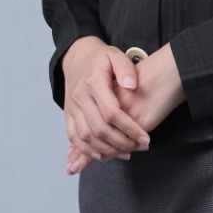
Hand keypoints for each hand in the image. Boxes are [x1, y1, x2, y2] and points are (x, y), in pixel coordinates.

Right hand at [63, 41, 185, 176]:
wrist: (76, 56)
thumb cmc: (101, 58)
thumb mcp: (116, 56)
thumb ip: (126, 69)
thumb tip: (131, 86)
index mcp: (93, 82)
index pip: (112, 113)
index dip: (129, 128)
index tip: (145, 137)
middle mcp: (80, 97)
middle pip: (99, 129)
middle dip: (121, 143)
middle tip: (140, 147)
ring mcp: (72, 107)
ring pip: (86, 137)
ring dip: (106, 150)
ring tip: (126, 153)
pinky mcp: (68, 114)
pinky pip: (73, 137)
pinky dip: (87, 150)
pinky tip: (103, 155)